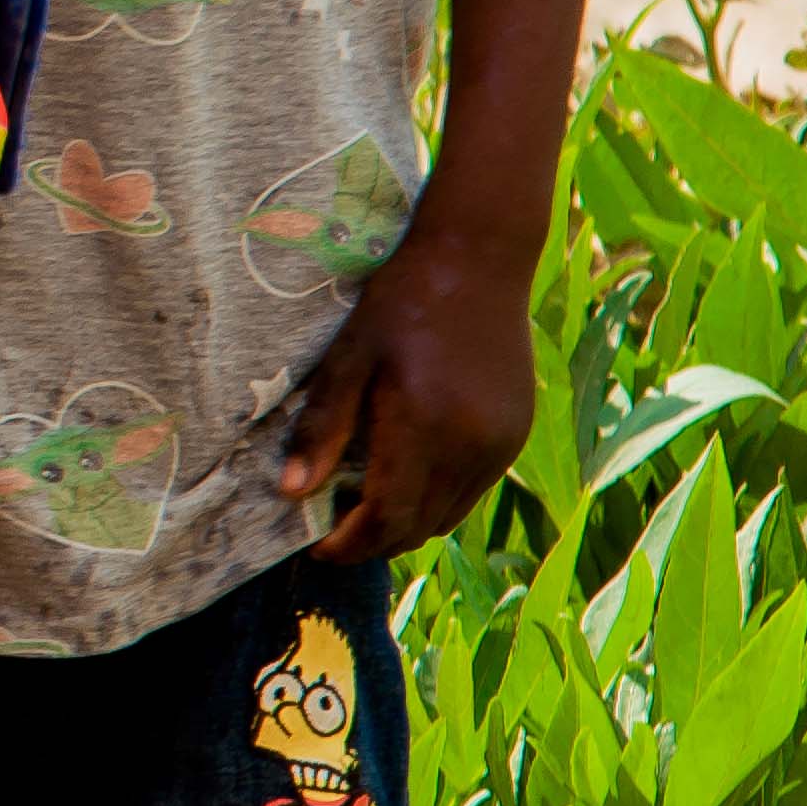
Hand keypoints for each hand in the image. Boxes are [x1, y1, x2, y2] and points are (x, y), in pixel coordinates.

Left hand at [271, 206, 542, 562]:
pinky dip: (436, 497)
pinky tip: (405, 471)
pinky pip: (471, 490)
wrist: (479, 260)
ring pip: (449, 516)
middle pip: (419, 527)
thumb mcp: (348, 357)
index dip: (349, 542)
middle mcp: (473, 448)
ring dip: (406, 521)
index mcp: (426, 428)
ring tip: (362, 501)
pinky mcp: (516, 436)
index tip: (315, 545)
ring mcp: (502, 445)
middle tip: (331, 528)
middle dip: (373, 540)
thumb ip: (321, 428)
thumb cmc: (401, 301)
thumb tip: (291, 493)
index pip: (387, 518)